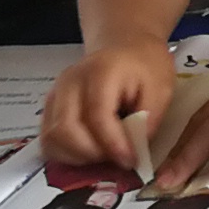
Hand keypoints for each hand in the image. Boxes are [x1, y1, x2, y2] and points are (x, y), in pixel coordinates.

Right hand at [40, 40, 178, 178]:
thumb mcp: (161, 88)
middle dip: (92, 154)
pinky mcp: (49, 108)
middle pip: (65, 130)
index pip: (97, 115)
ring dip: (77, 157)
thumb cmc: (145, 66)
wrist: (124, 47)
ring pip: (51, 139)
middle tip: (117, 159)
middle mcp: (69, 83)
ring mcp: (54, 95)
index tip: (130, 160)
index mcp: (99, 72)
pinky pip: (48, 140)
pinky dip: (66, 154)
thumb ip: (149, 118)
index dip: (112, 144)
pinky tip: (89, 153)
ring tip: (105, 155)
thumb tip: (136, 150)